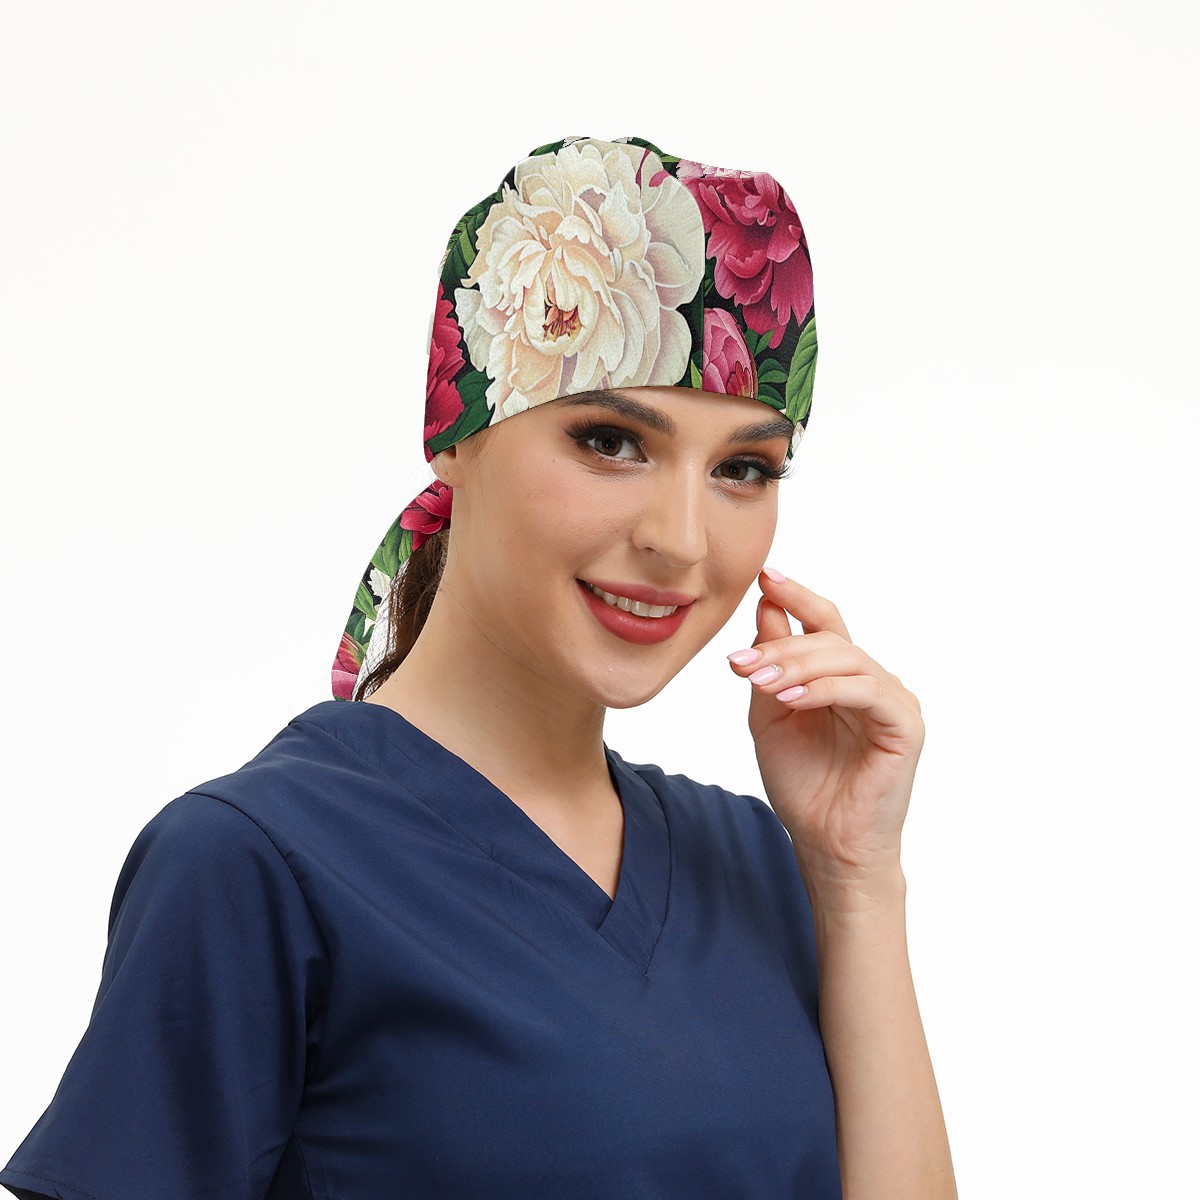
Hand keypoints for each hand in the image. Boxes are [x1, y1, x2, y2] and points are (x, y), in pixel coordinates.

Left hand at [726, 568, 924, 894]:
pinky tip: (791, 699)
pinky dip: (825, 690)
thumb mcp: (771, 715)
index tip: (764, 575)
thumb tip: (765, 608)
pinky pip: (865, 692)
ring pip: (845, 659)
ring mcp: (892, 701)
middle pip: (829, 638)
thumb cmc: (803, 784)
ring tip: (759, 681)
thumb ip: (770, 665)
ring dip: (797, 665)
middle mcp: (871, 681)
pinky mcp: (905, 726)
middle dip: (781, 644)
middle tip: (740, 662)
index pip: (823, 621)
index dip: (796, 595)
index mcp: (841, 676)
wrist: (826, 843)